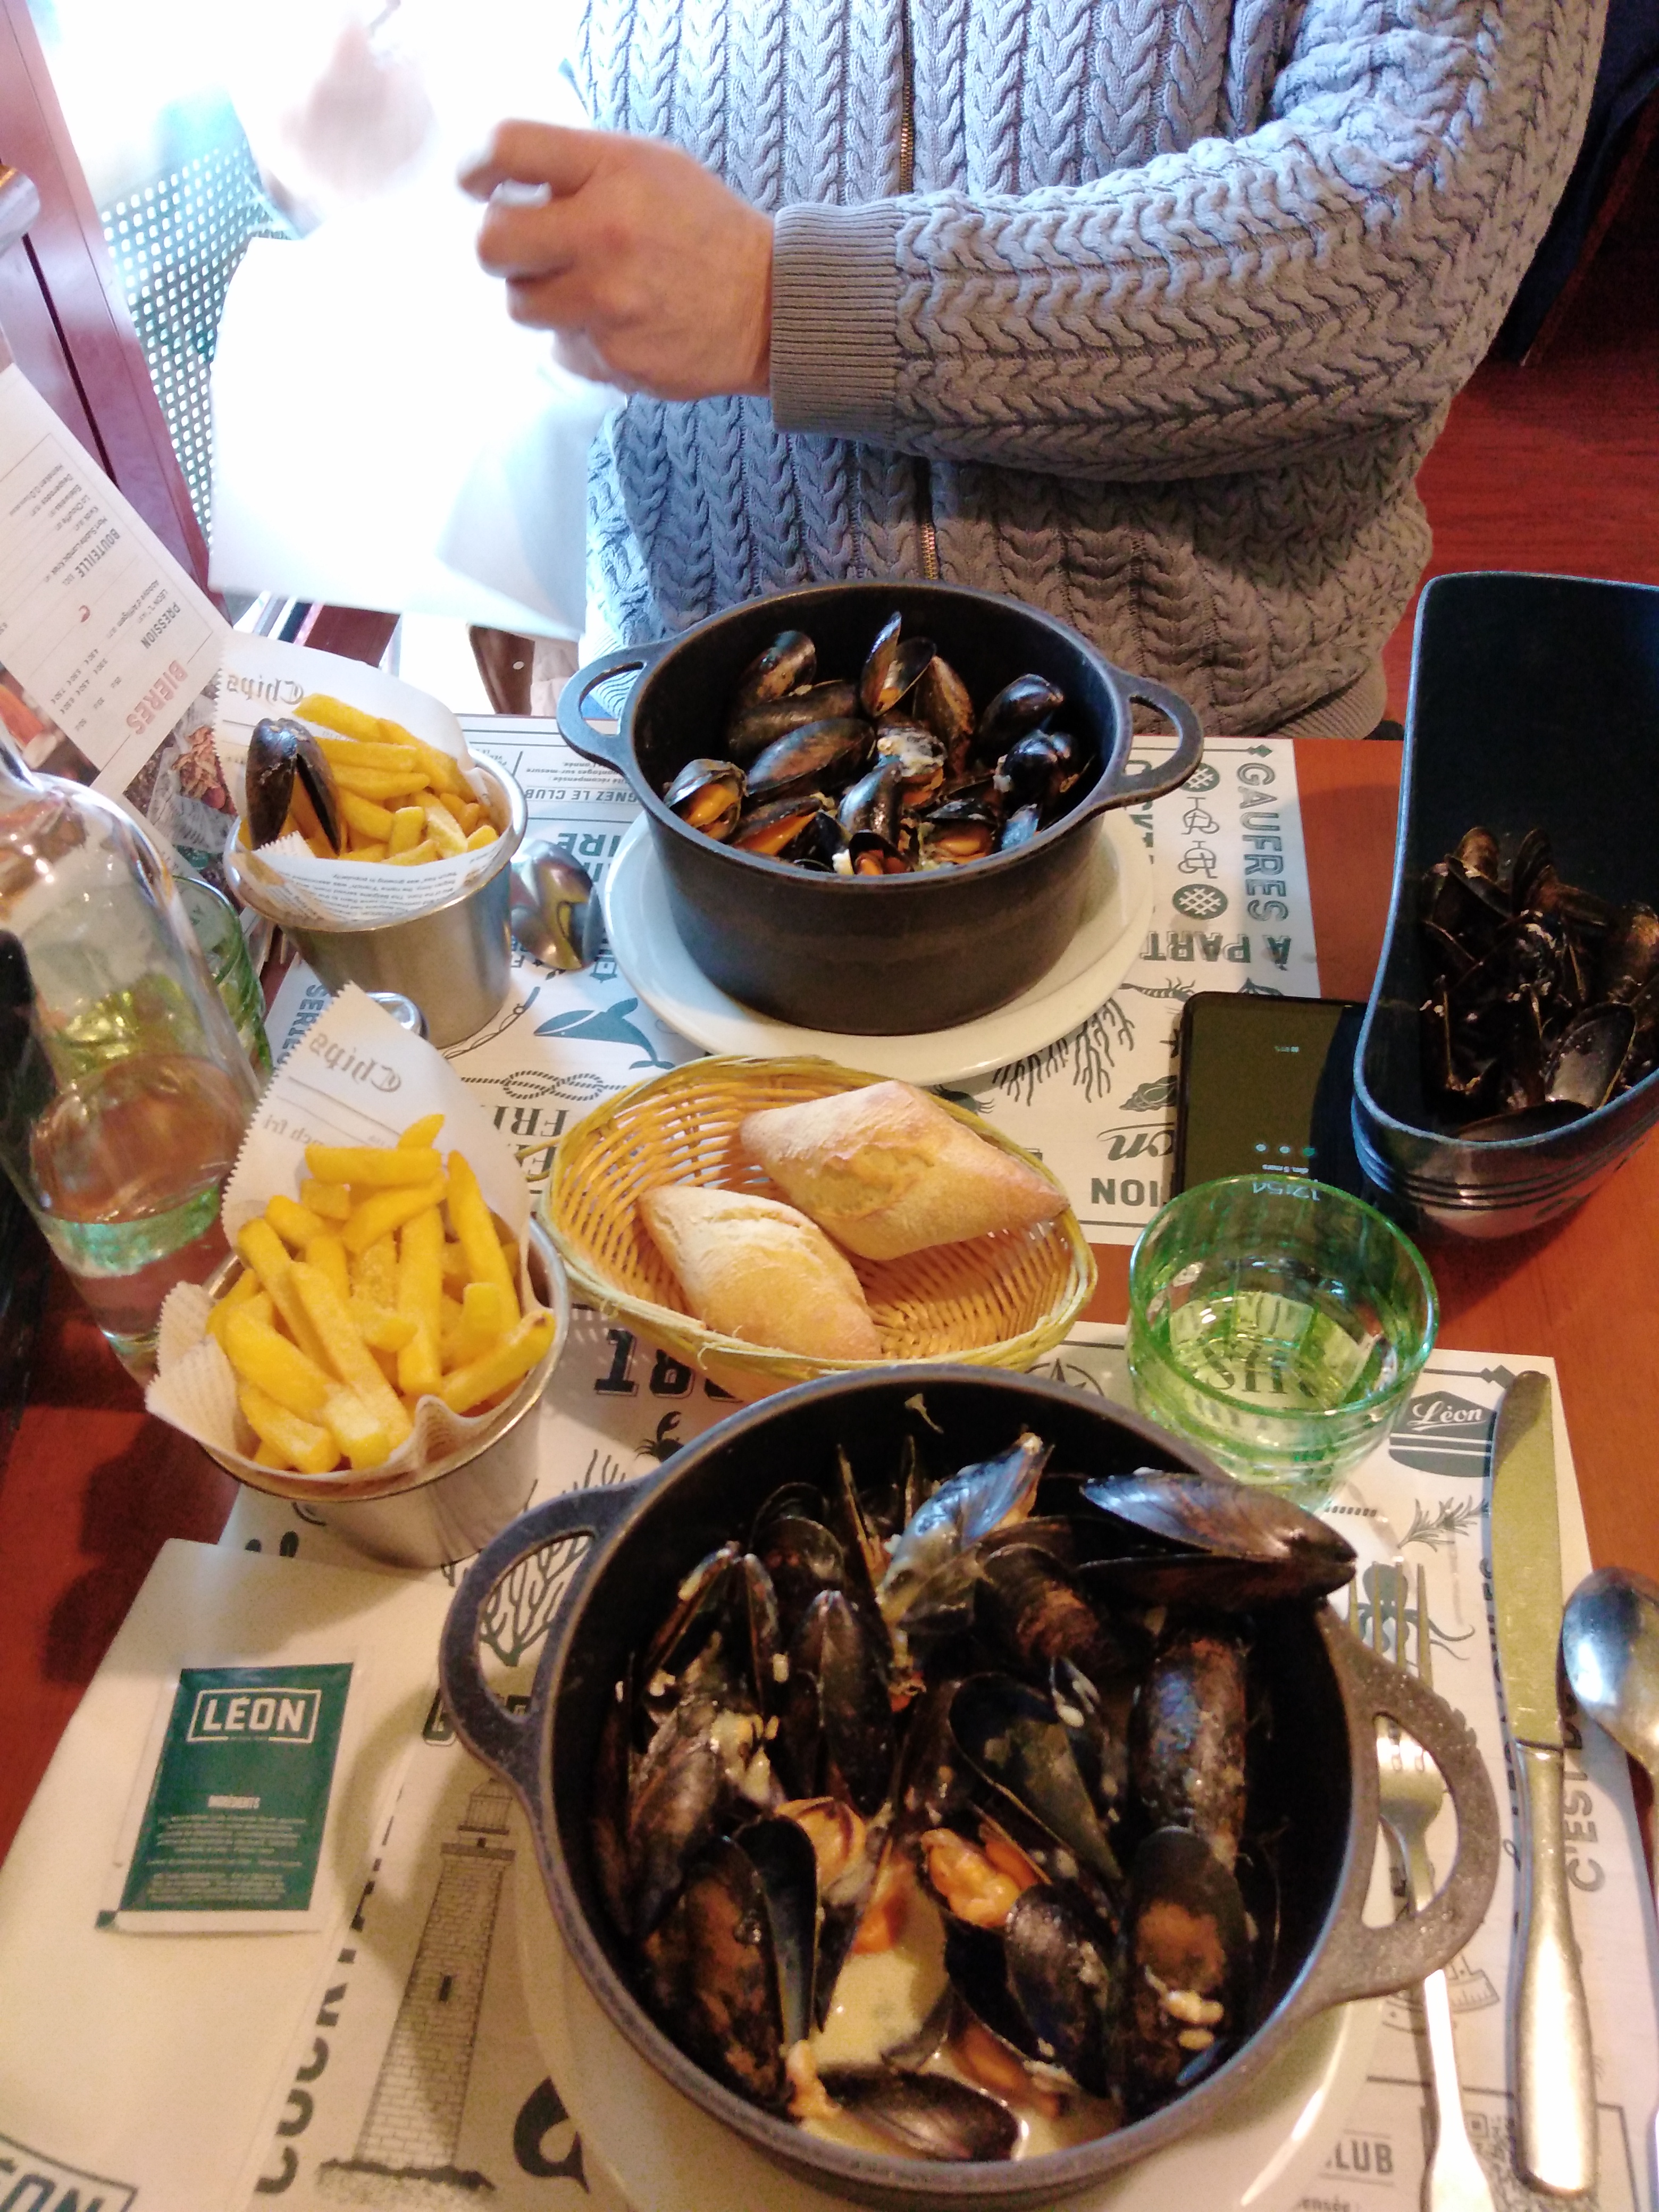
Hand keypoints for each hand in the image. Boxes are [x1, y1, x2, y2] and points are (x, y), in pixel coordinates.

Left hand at [460, 121, 772, 400]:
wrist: (769, 306)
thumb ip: (582, 169)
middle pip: (492, 242)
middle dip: (500, 245)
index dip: (477, 167)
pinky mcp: (614, 359)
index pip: (508, 150)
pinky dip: (581, 337)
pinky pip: (563, 347)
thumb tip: (509, 187)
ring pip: (520, 303)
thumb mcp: (651, 166)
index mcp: (613, 172)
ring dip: (539, 295)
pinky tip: (618, 324)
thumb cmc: (704, 230)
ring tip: (581, 288)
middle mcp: (604, 236)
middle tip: (525, 247)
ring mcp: (608, 305)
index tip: (477, 184)